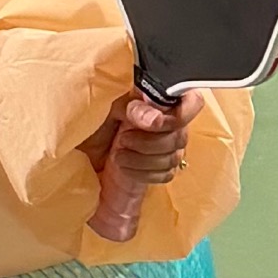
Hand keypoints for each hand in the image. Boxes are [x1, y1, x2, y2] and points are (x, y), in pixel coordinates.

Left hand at [83, 87, 199, 242]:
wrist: (83, 152)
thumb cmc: (96, 123)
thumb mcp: (109, 106)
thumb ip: (133, 105)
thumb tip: (153, 116)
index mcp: (161, 102)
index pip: (193, 102)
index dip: (179, 114)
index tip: (150, 122)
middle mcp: (172, 124)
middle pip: (179, 136)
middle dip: (148, 142)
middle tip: (122, 138)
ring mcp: (170, 149)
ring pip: (172, 158)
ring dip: (141, 159)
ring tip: (117, 153)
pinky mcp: (162, 170)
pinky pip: (165, 175)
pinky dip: (141, 173)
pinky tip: (123, 167)